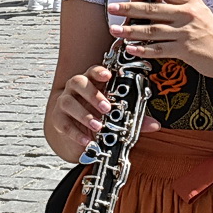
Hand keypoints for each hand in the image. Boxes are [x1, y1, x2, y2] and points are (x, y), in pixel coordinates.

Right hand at [46, 64, 160, 163]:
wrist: (77, 133)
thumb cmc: (98, 118)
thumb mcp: (118, 118)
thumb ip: (135, 120)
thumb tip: (154, 125)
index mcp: (92, 83)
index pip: (93, 71)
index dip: (99, 71)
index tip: (108, 75)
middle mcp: (76, 89)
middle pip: (78, 82)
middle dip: (93, 94)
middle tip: (106, 107)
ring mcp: (64, 102)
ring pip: (68, 101)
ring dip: (84, 114)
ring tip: (98, 126)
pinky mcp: (58, 119)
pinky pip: (63, 123)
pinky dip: (76, 133)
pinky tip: (87, 141)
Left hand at [107, 0, 212, 77]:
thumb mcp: (200, 13)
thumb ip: (180, 8)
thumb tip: (155, 6)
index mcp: (191, 2)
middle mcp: (188, 14)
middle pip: (152, 8)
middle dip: (128, 8)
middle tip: (113, 8)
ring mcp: (186, 32)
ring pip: (151, 29)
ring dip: (130, 30)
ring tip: (115, 31)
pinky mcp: (185, 50)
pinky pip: (158, 49)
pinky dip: (142, 49)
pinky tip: (130, 49)